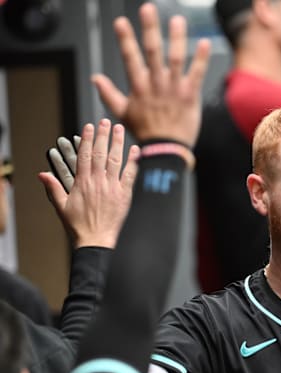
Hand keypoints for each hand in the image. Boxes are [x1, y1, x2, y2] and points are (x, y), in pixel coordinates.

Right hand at [38, 119, 139, 248]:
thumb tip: (42, 174)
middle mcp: (98, 182)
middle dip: (103, 135)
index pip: (84, 155)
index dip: (87, 139)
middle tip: (105, 121)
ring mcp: (112, 187)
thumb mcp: (60, 206)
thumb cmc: (78, 225)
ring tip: (119, 129)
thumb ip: (53, 188)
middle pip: (100, 153)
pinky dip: (133, 161)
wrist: (95, 240)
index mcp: (82, 183)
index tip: (89, 126)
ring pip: (115, 160)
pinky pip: (130, 174)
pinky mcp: (124, 194)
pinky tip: (136, 149)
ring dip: (117, 143)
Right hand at [92, 3, 210, 146]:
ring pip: (175, 59)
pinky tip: (205, 43)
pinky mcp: (190, 95)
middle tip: (148, 9)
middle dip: (149, 29)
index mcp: (138, 87)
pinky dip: (201, 59)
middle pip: (152, 52)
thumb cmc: (145, 132)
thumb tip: (95, 78)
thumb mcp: (122, 114)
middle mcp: (155, 84)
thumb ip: (108, 94)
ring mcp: (173, 88)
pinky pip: (196, 74)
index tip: (120, 22)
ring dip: (177, 38)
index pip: (129, 58)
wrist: (166, 149)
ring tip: (178, 20)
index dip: (125, 39)